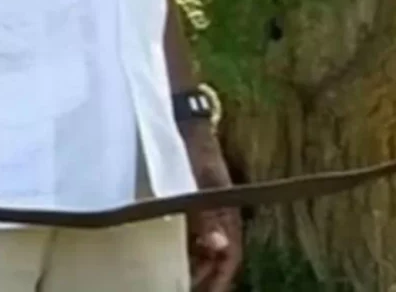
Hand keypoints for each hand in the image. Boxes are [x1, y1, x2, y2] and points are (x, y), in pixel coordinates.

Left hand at [183, 123, 241, 291]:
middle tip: (182, 288)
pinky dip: (183, 248)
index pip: (230, 257)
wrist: (181, 119)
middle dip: (204, 277)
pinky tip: (165, 255)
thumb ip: (207, 214)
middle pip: (217, 257)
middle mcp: (220, 215)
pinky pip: (191, 234)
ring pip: (204, 248)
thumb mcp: (199, 182)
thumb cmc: (192, 148)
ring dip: (193, 265)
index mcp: (227, 214)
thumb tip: (219, 246)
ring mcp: (205, 209)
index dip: (219, 278)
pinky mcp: (190, 202)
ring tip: (173, 278)